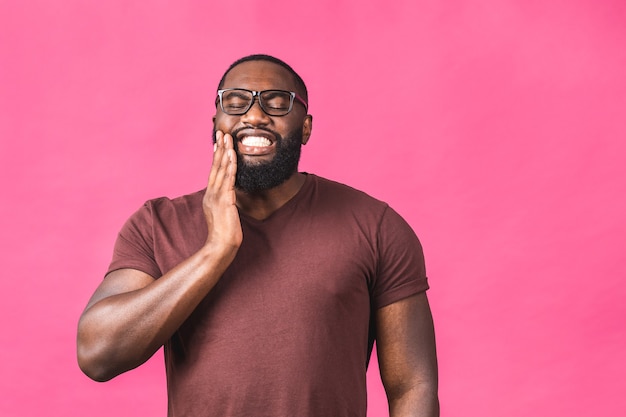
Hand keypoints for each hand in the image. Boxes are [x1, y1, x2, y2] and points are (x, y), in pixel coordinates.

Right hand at [203, 130, 242, 252]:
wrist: (220, 246)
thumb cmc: (224, 234)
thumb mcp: (224, 214)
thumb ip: (225, 203)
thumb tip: (230, 197)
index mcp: (210, 196)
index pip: (214, 172)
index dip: (216, 156)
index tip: (218, 143)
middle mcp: (211, 194)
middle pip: (215, 166)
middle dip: (219, 148)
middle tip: (222, 133)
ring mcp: (217, 196)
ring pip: (221, 170)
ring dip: (225, 152)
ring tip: (228, 138)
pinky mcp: (225, 201)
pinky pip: (228, 179)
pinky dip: (230, 166)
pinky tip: (232, 156)